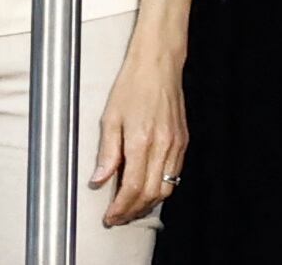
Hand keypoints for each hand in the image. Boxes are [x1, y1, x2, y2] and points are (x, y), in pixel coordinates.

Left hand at [89, 35, 187, 226]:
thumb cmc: (132, 86)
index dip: (120, 208)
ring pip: (166, 188)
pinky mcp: (183, 141)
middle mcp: (163, 145)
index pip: (132, 187)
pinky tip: (147, 188)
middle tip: (117, 217)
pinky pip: (174, 174)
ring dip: (147, 203)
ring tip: (131, 208)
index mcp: (142, 140)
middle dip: (132, 211)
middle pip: (151, 194)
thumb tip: (98, 180)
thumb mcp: (110, 117)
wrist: (158, 64)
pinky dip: (161, 188)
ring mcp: (176, 144)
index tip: (109, 216)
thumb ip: (106, 152)